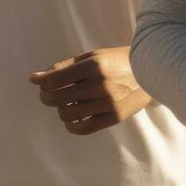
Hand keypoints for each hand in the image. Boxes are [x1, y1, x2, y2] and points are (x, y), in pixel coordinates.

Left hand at [30, 46, 150, 135]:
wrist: (151, 71)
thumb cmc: (115, 61)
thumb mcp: (91, 57)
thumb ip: (63, 67)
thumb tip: (34, 78)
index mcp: (93, 65)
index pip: (54, 80)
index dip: (42, 83)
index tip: (41, 82)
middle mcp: (100, 84)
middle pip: (56, 98)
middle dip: (46, 97)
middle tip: (48, 94)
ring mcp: (108, 102)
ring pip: (67, 114)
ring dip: (60, 110)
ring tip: (67, 102)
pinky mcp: (114, 117)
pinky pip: (83, 128)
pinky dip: (71, 125)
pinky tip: (74, 117)